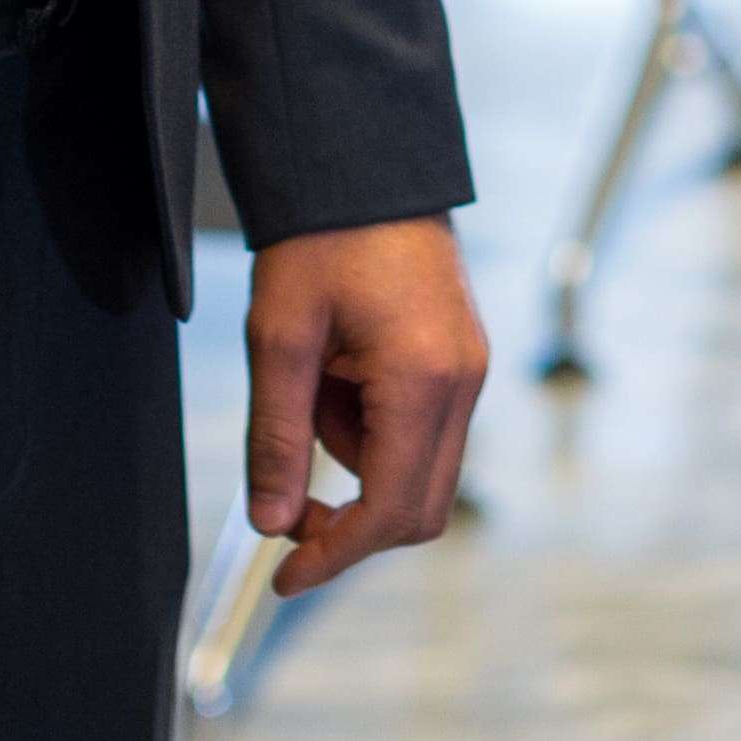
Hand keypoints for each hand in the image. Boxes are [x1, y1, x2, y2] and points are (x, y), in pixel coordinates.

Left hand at [247, 218, 486, 590]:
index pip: (389, 509)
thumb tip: (271, 522)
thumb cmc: (319, 240)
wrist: (364, 163)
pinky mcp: (460, 359)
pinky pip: (420, 429)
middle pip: (419, 507)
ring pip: (418, 469)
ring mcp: (469, 370)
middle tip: (285, 505)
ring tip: (307, 389)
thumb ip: (276, 438)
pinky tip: (334, 375)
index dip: (335, 555)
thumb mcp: (278, 338)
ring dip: (354, 464)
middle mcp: (462, 382)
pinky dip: (369, 430)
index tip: (284, 577)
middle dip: (350, 523)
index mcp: (422, 379)